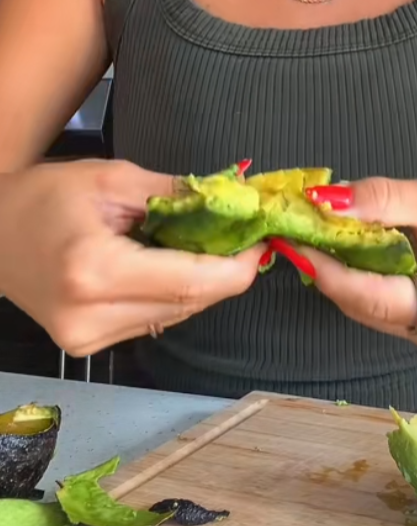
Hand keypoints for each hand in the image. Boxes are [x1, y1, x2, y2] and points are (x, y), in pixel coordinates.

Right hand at [0, 159, 264, 356]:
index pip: (189, 283)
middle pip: (187, 304)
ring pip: (173, 316)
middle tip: (246, 239)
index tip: (261, 242)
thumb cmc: (45, 196)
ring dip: (201, 284)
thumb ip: (175, 195)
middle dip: (225, 273)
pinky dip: (173, 294)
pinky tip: (174, 265)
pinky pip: (151, 320)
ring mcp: (87, 339)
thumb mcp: (113, 179)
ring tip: (213, 247)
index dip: (235, 269)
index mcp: (95, 270)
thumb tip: (231, 200)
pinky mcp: (87, 346)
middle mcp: (91, 316)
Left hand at [298, 171, 416, 363]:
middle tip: (296, 230)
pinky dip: (358, 278)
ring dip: (341, 273)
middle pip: (367, 307)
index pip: (377, 298)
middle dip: (331, 269)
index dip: (331, 272)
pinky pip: (377, 307)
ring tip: (315, 235)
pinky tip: (343, 250)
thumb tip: (325, 202)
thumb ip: (382, 200)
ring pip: (367, 309)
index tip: (294, 242)